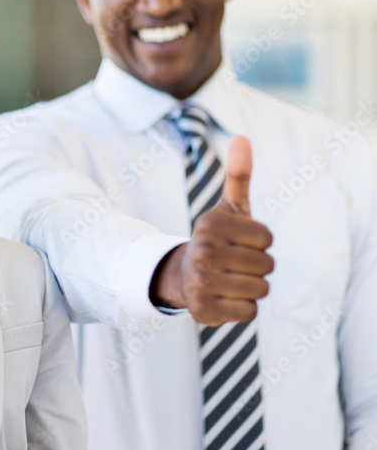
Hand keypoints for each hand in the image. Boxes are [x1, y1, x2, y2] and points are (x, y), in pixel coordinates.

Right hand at [152, 137, 273, 325]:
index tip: (239, 242)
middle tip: (235, 264)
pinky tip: (226, 297)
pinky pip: (249, 311)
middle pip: (267, 265)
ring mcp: (200, 283)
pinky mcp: (203, 311)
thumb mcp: (229, 209)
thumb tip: (242, 138)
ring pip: (261, 289)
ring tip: (232, 280)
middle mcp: (201, 252)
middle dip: (259, 267)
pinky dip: (243, 307)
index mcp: (209, 225)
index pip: (267, 238)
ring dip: (253, 288)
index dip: (260, 242)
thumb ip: (239, 175)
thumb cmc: (216, 241)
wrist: (182, 276)